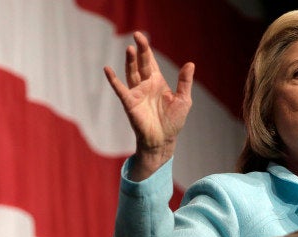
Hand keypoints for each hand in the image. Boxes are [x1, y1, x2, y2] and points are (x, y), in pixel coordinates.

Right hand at [104, 31, 194, 179]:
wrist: (163, 140)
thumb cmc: (173, 121)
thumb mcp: (184, 99)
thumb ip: (185, 82)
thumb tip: (190, 63)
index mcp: (157, 82)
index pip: (150, 62)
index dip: (146, 49)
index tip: (141, 36)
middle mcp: (145, 85)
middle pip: (141, 63)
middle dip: (140, 50)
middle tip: (137, 35)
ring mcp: (136, 93)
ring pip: (131, 73)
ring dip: (130, 61)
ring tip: (130, 49)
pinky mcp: (130, 103)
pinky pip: (120, 89)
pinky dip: (113, 80)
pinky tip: (107, 70)